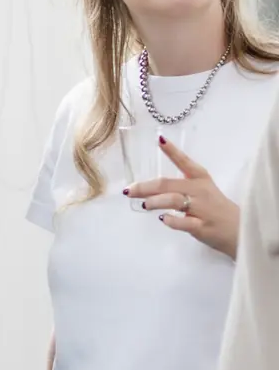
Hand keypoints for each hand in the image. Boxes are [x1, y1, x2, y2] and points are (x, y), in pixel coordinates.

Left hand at [123, 135, 239, 258]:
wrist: (240, 229)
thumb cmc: (214, 207)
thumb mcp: (201, 189)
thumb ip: (178, 186)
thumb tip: (147, 187)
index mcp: (200, 178)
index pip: (184, 161)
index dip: (172, 151)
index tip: (159, 140)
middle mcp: (200, 190)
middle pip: (169, 184)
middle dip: (145, 187)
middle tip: (129, 190)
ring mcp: (202, 209)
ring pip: (174, 200)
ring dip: (155, 201)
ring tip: (144, 204)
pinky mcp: (202, 227)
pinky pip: (184, 223)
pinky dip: (171, 221)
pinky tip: (163, 219)